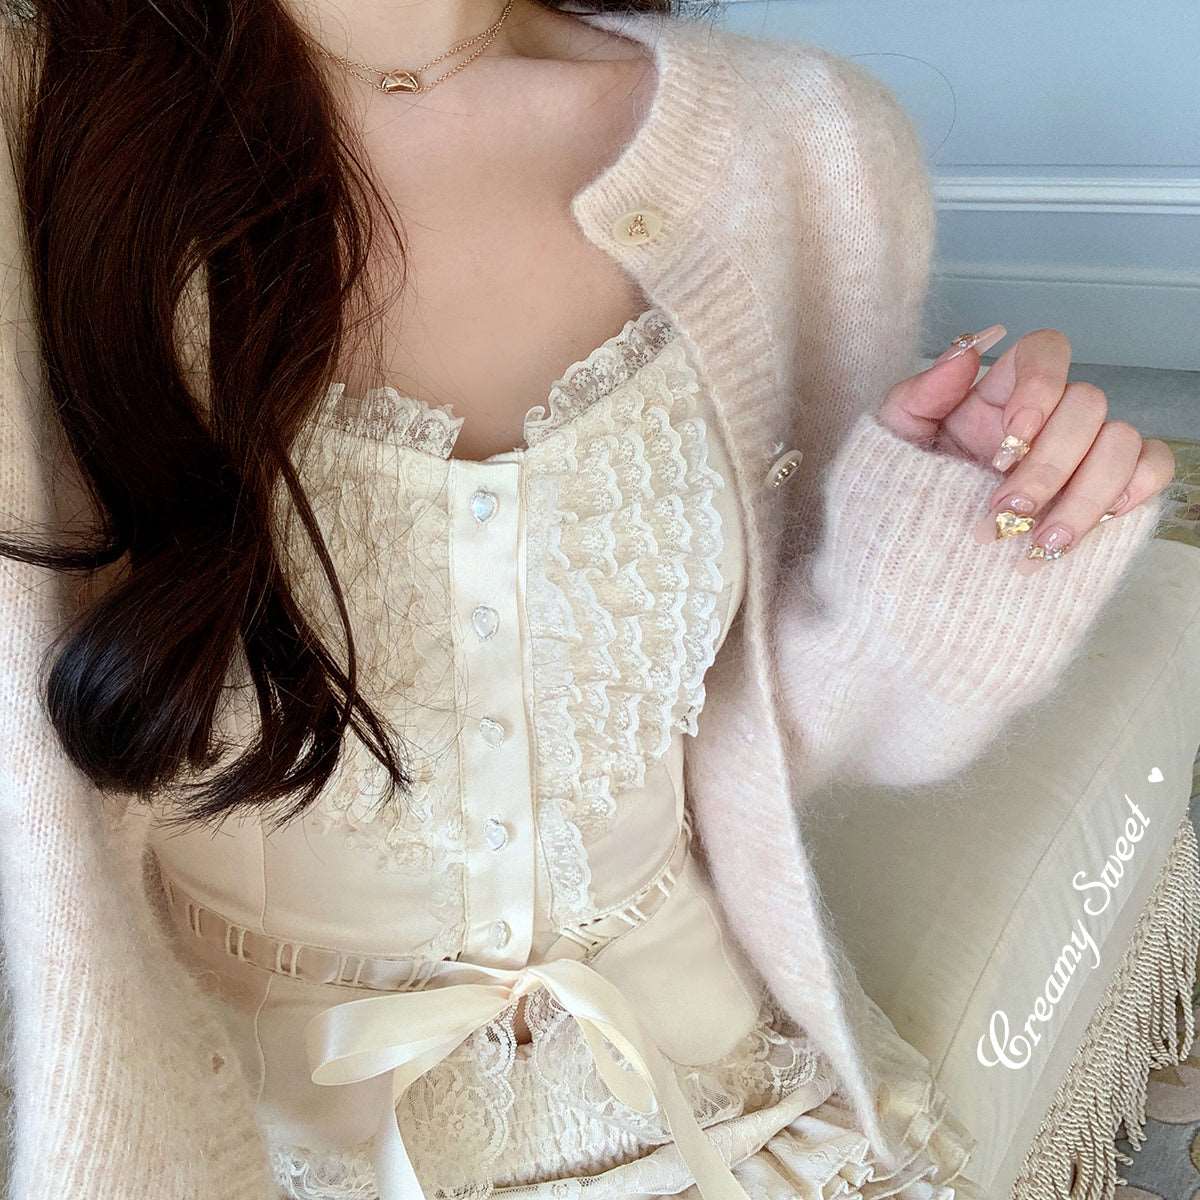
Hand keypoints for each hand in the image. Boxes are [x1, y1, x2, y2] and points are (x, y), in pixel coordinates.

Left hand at [876, 326, 1174, 571]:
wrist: (909, 555)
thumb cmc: (901, 490)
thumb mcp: (893, 442)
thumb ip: (920, 394)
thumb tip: (965, 352)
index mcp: (1002, 393)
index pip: (1046, 351)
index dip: (1041, 386)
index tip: (1009, 440)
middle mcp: (1051, 415)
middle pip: (1088, 403)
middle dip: (1048, 465)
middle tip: (1005, 511)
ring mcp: (1084, 451)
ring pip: (1123, 443)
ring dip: (1084, 495)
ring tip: (1037, 541)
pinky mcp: (1108, 490)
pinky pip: (1150, 470)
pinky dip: (1129, 495)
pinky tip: (1079, 531)